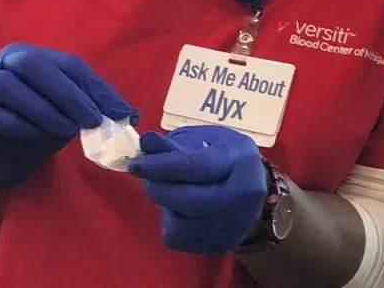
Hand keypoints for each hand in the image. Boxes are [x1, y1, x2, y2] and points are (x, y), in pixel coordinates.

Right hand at [0, 43, 135, 187]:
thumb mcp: (70, 113)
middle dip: (67, 93)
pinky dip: (15, 123)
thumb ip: (93, 107)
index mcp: (32, 55)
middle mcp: (2, 62)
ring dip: (42, 108)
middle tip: (90, 120)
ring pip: (6, 85)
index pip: (68, 64)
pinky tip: (34, 134)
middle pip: (32, 64)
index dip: (94, 87)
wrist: (0, 154)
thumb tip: (129, 115)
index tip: (118, 113)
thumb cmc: (39, 125)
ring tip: (65, 130)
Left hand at [130, 126, 267, 254]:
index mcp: (241, 158)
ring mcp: (237, 222)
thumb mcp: (200, 141)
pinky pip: (181, 239)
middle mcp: (246, 193)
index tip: (136, 164)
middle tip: (145, 179)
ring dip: (166, 207)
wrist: (247, 189)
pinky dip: (171, 224)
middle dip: (161, 190)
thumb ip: (171, 145)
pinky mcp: (223, 243)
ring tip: (168, 192)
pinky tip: (178, 210)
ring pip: (183, 224)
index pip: (201, 166)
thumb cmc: (219, 157)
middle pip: (193, 201)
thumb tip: (145, 140)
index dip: (165, 166)